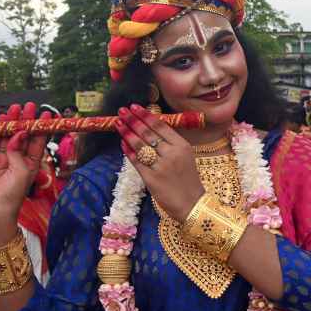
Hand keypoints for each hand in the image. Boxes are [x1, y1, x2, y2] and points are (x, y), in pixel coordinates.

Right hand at [0, 103, 51, 249]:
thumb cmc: (11, 197)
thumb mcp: (22, 174)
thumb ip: (20, 153)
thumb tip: (19, 134)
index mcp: (31, 163)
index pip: (37, 142)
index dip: (41, 128)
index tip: (45, 115)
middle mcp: (17, 158)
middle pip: (22, 135)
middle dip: (26, 120)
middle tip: (30, 105)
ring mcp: (1, 158)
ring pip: (7, 135)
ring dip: (11, 122)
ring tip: (15, 108)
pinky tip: (0, 119)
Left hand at [116, 104, 204, 221]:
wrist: (192, 203)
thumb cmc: (188, 179)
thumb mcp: (186, 156)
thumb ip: (170, 143)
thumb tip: (150, 127)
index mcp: (182, 146)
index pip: (160, 126)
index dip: (145, 115)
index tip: (135, 107)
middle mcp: (172, 154)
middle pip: (148, 133)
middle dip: (133, 121)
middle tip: (122, 111)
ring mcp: (160, 167)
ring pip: (140, 146)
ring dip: (127, 133)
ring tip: (118, 124)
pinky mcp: (151, 179)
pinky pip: (136, 162)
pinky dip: (128, 151)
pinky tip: (122, 143)